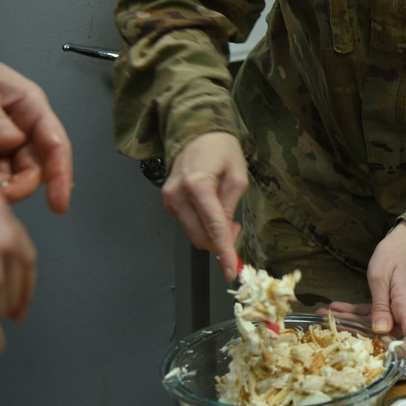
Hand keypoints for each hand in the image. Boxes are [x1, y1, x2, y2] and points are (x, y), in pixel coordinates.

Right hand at [161, 132, 247, 280]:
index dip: (223, 251)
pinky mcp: (168, 202)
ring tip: (224, 214)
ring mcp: (169, 199)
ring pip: (193, 234)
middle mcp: (178, 194)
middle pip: (200, 236)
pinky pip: (187, 224)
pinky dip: (202, 226)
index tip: (229, 272)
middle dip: (220, 241)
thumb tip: (225, 235)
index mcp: (197, 185)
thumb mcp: (237, 177)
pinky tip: (210, 210)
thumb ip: (230, 207)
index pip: (212, 226)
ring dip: (211, 234)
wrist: (196, 133)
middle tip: (235, 226)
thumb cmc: (221, 150)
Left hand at [326, 221, 405, 354]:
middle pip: (387, 335)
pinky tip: (338, 308)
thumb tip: (380, 332)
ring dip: (353, 320)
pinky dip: (361, 312)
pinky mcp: (400, 308)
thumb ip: (380, 307)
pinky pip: (380, 315)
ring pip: (379, 325)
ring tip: (326, 316)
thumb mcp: (381, 277)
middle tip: (328, 328)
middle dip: (356, 332)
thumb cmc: (396, 253)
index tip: (373, 353)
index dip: (399, 353)